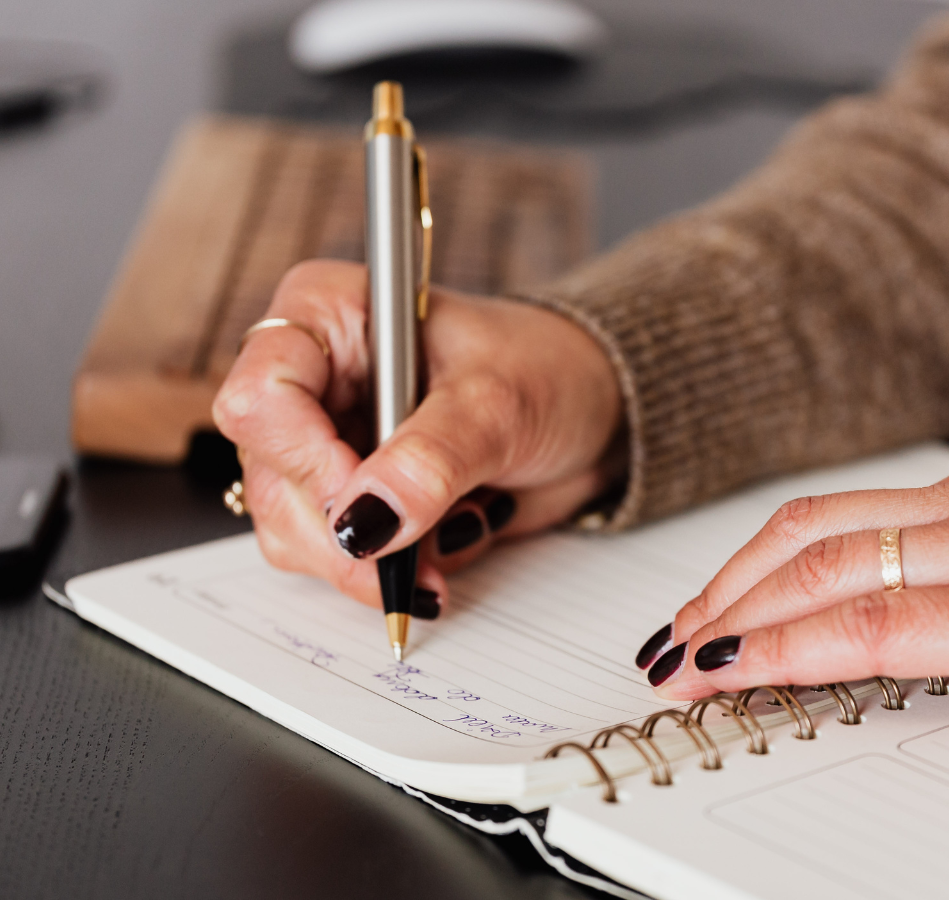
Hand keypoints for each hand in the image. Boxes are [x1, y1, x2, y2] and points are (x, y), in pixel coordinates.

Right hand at [213, 260, 623, 610]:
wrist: (593, 411)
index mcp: (329, 316)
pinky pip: (338, 558)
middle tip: (410, 559)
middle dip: (343, 535)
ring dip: (370, 562)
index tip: (368, 506)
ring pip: (294, 530)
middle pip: (272, 478)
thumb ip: (431, 460)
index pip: (262, 394)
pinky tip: (448, 540)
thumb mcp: (497, 404)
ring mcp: (328, 443)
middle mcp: (314, 379)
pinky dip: (393, 570)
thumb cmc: (548, 370)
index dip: (305, 461)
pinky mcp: (355, 497)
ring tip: (450, 538)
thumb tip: (366, 522)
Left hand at [637, 441, 948, 720]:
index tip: (711, 607)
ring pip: (824, 568)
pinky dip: (791, 645)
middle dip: (724, 586)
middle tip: (672, 635)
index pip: (838, 519)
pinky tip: (740, 670)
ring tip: (683, 659)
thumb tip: (919, 610)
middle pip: (808, 532)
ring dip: (735, 614)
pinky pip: (876, 622)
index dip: (756, 564)